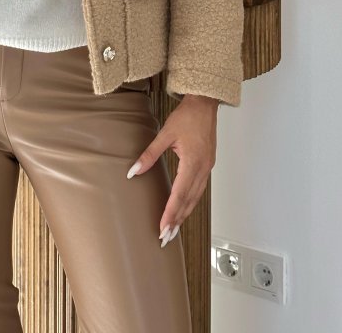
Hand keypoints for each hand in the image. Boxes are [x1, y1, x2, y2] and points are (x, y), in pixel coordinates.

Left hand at [126, 94, 218, 247]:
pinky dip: (190, 202)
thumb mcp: (165, 134)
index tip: (163, 229)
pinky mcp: (207, 165)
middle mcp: (202, 169)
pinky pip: (199, 189)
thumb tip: (134, 171)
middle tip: (166, 237)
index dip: (170, 214)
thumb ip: (149, 154)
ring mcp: (207, 168)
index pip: (179, 195)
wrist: (205, 104)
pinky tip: (183, 208)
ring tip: (173, 228)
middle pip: (189, 201)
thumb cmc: (188, 116)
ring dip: (184, 214)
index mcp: (193, 162)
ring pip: (196, 198)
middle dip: (177, 220)